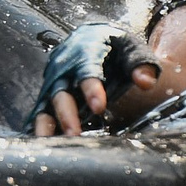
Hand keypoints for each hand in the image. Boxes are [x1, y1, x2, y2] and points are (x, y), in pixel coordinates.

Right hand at [28, 23, 161, 135]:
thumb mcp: (131, 48)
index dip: (91, 88)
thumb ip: (141, 63)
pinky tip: (44, 148)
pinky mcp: (47, 97)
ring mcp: (53, 83)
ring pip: (46, 105)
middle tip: (74, 135)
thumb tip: (146, 83)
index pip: (86, 69)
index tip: (99, 107)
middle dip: (67, 114)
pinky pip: (40, 114)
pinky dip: (41, 130)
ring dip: (48, 127)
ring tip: (54, 147)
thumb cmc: (115, 47)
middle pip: (61, 92)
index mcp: (85, 50)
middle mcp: (64, 68)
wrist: (92, 37)